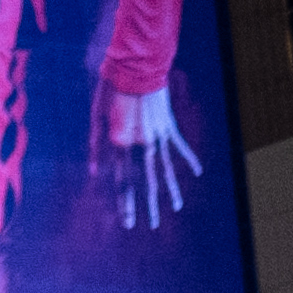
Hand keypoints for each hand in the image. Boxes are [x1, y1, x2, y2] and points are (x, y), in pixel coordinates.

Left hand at [99, 85, 199, 227]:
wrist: (135, 66)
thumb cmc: (110, 90)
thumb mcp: (96, 116)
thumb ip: (96, 146)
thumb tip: (95, 173)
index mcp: (120, 144)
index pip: (123, 182)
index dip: (126, 203)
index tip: (128, 222)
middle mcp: (140, 145)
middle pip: (144, 181)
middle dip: (146, 205)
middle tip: (148, 226)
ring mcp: (157, 137)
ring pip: (164, 169)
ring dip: (169, 190)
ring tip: (176, 208)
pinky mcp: (168, 126)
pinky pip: (179, 147)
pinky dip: (189, 159)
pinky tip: (197, 173)